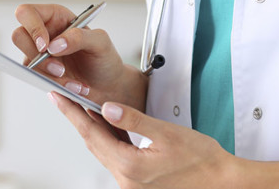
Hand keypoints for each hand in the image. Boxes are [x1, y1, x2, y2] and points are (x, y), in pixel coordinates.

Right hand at [12, 4, 146, 110]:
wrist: (108, 86)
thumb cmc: (105, 58)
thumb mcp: (101, 42)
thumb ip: (80, 37)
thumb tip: (53, 45)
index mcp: (56, 17)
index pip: (27, 13)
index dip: (32, 27)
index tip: (45, 46)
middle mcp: (44, 33)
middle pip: (19, 36)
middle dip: (38, 57)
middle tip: (60, 69)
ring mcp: (39, 54)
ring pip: (27, 62)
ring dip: (50, 75)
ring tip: (75, 83)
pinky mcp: (40, 73)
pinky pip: (37, 79)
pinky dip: (56, 85)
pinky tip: (74, 88)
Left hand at [48, 92, 236, 188]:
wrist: (220, 181)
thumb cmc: (201, 159)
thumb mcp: (166, 132)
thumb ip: (134, 120)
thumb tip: (107, 108)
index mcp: (130, 167)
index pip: (92, 134)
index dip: (72, 113)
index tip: (57, 98)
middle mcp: (126, 181)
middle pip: (94, 144)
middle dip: (78, 120)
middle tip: (64, 99)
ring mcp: (132, 185)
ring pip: (104, 152)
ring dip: (94, 130)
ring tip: (83, 108)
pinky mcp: (139, 184)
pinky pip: (117, 159)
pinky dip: (110, 141)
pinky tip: (109, 128)